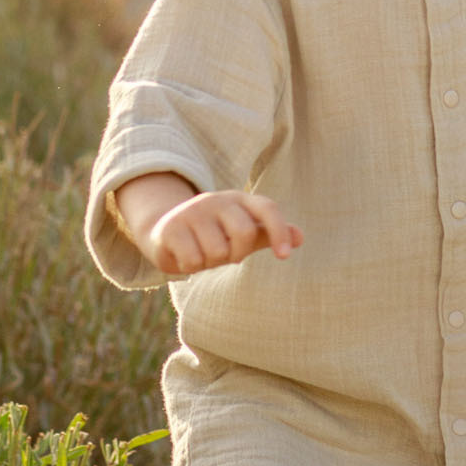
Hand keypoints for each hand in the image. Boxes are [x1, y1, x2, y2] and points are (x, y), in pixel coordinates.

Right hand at [116, 175, 301, 274]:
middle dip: (236, 254)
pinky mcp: (171, 227)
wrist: (164, 229)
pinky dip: (192, 266)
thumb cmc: (214, 234)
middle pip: (243, 234)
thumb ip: (269, 234)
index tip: (284, 256)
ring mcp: (192, 211)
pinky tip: (185, 256)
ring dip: (210, 262)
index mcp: (239, 199)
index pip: (267, 208)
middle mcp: (216, 199)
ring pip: (217, 252)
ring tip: (201, 252)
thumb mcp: (242, 232)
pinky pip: (193, 260)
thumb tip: (301, 237)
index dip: (279, 230)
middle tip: (224, 253)